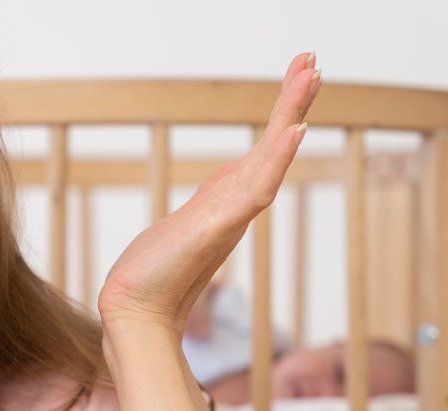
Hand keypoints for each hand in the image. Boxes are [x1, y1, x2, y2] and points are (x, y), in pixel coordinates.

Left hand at [97, 52, 321, 337]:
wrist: (134, 313)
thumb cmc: (152, 277)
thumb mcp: (181, 228)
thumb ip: (203, 210)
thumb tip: (214, 197)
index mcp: (227, 203)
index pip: (261, 152)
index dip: (281, 116)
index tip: (298, 76)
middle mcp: (235, 207)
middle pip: (272, 147)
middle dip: (292, 102)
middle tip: (314, 60)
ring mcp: (230, 217)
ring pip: (269, 160)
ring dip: (290, 116)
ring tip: (310, 77)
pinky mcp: (216, 229)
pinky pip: (255, 189)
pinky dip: (276, 160)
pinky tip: (293, 132)